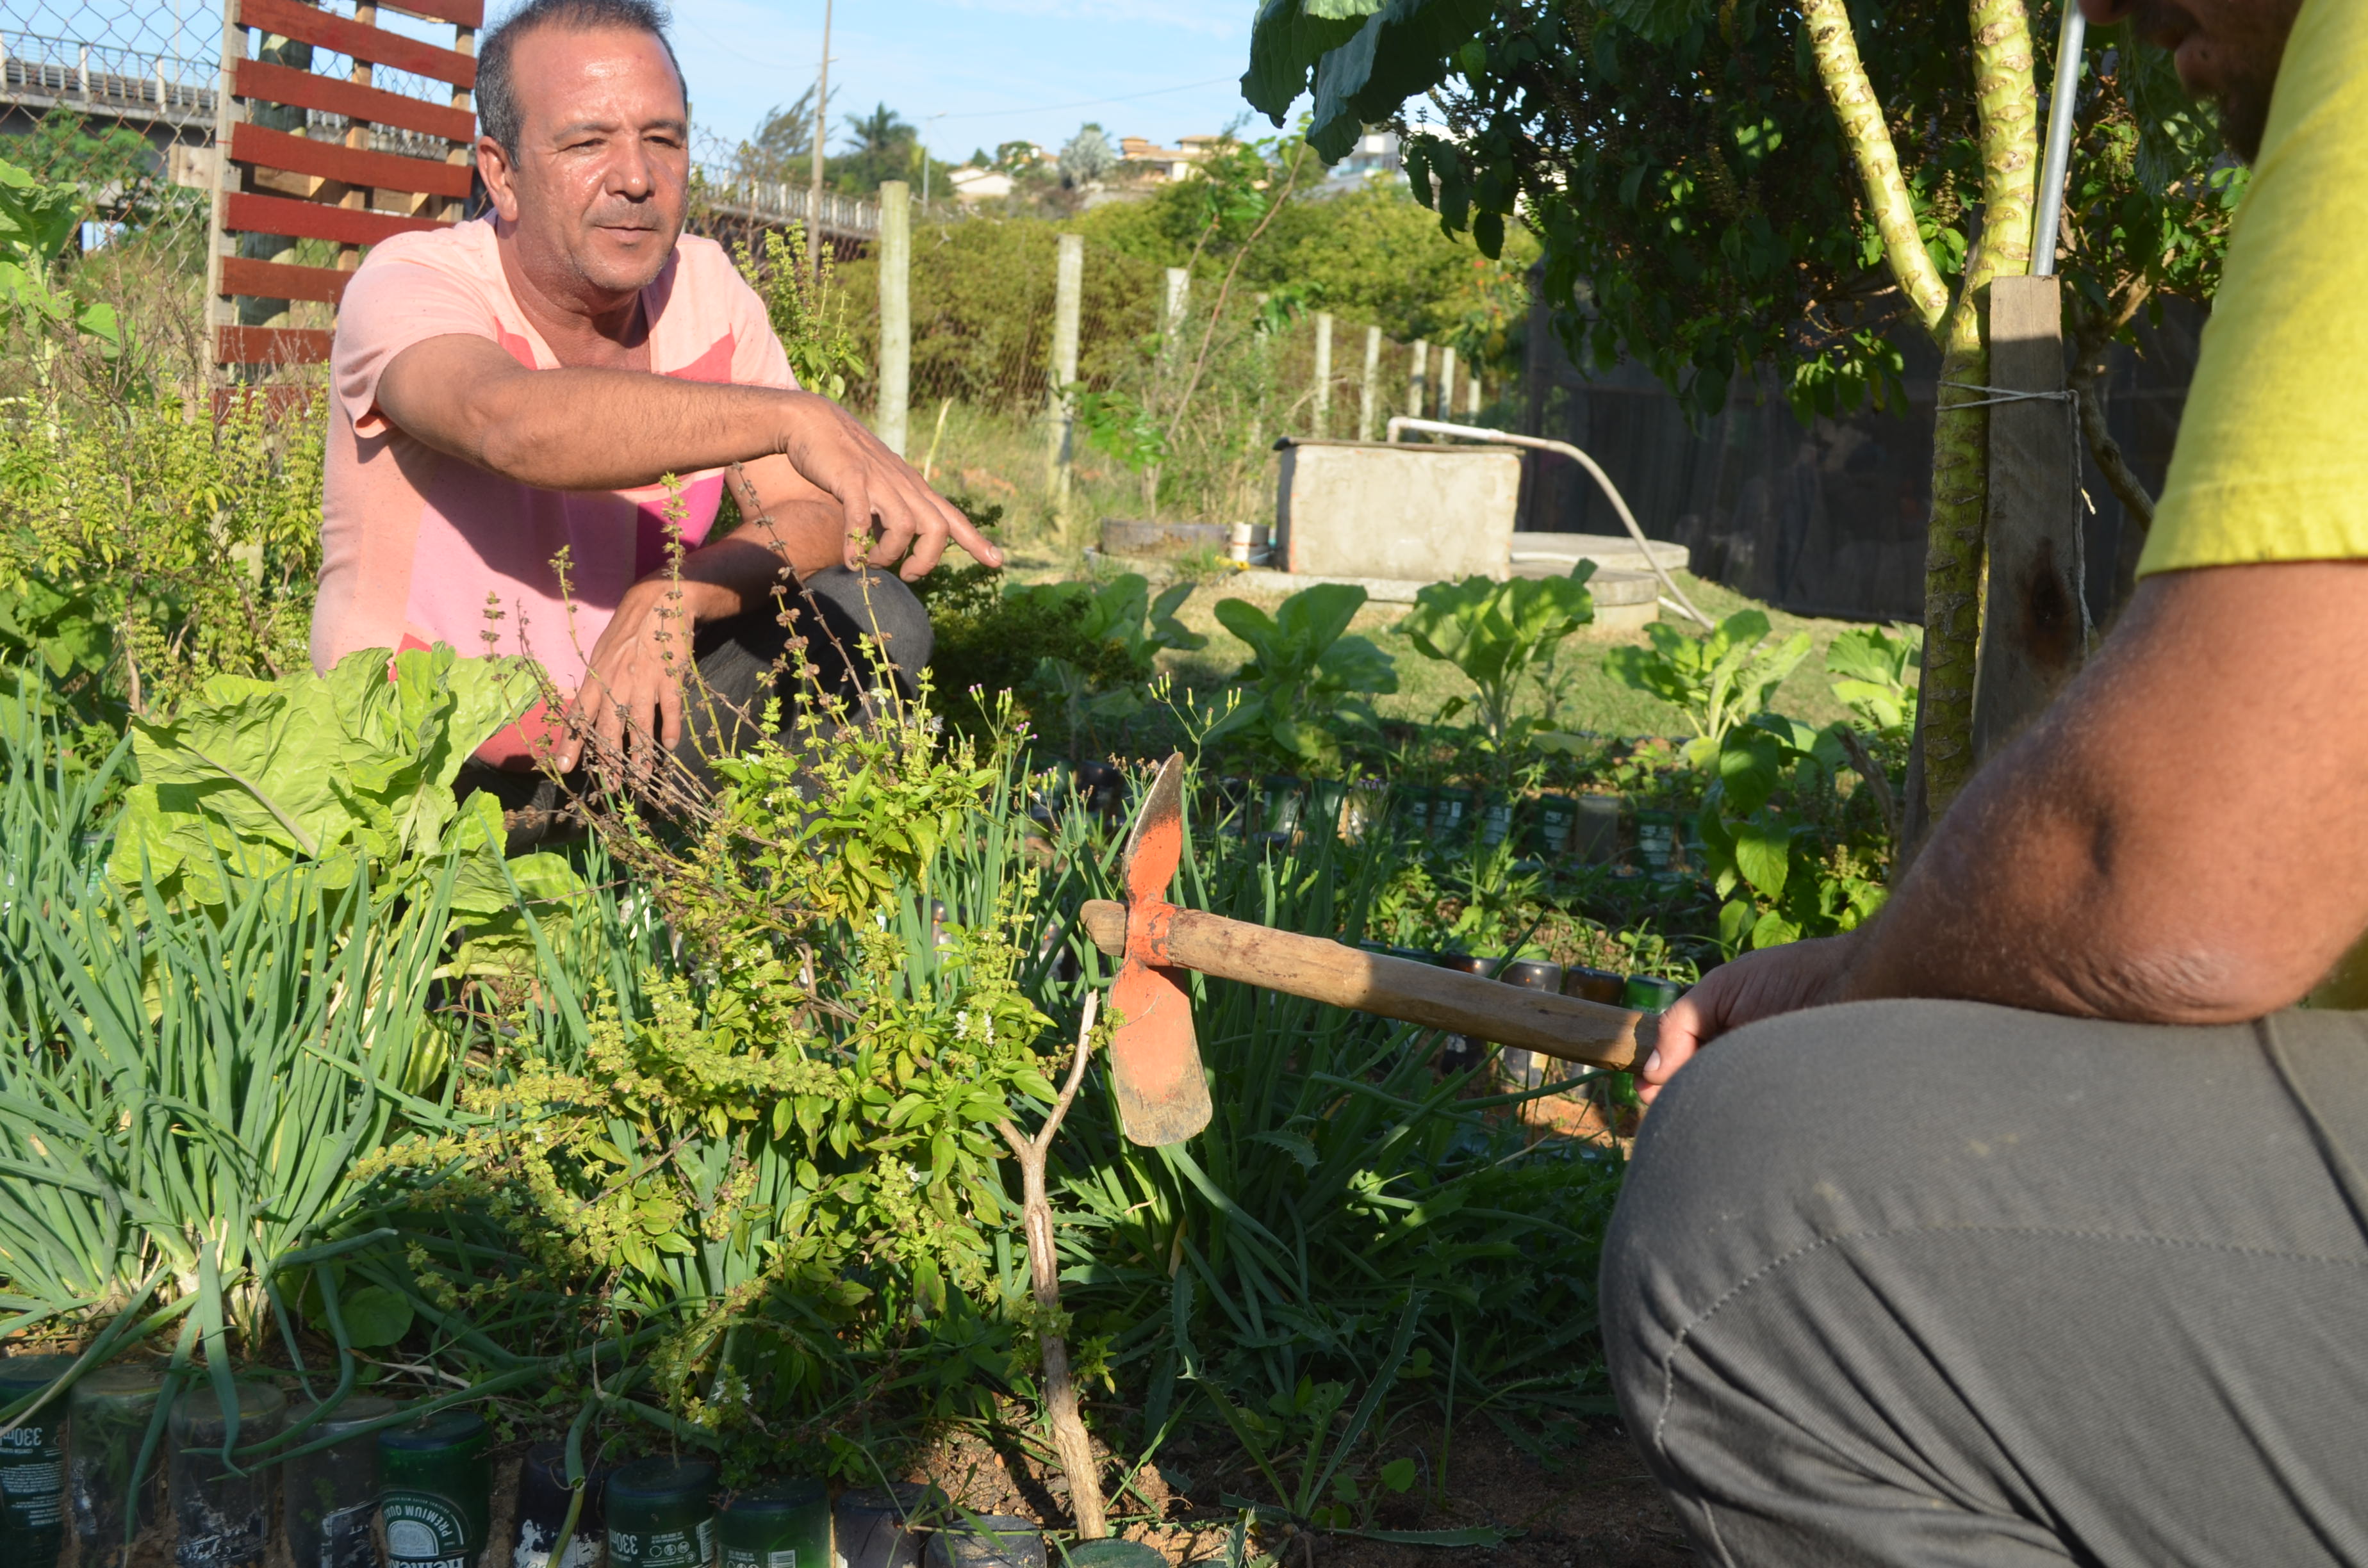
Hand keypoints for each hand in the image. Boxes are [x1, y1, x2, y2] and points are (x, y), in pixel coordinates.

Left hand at [557, 576, 724, 773]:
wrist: (659, 602)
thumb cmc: (627, 631)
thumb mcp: (602, 655)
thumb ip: (596, 685)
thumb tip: (586, 713)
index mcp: (597, 678)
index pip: (579, 716)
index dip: (571, 743)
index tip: (564, 768)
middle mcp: (616, 683)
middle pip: (610, 729)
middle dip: (609, 761)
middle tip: (611, 787)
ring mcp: (644, 681)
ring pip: (640, 726)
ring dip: (641, 757)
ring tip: (642, 780)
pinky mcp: (670, 676)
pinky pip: (670, 709)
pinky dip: (670, 729)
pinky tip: (670, 747)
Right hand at [774, 392, 1002, 578]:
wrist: (814, 422)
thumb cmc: (846, 460)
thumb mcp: (879, 487)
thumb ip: (890, 514)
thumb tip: (893, 550)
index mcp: (913, 488)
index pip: (952, 516)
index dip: (975, 540)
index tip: (997, 561)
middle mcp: (903, 484)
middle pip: (937, 527)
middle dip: (927, 559)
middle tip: (908, 575)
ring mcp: (879, 480)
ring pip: (905, 525)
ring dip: (889, 554)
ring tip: (871, 563)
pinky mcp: (851, 479)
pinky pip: (861, 518)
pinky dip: (857, 545)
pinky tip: (849, 561)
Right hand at [1638, 934, 1858, 1103]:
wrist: (1861, 987)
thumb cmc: (1794, 978)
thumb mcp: (1723, 987)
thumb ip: (1680, 1022)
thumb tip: (1652, 1072)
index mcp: (1726, 1031)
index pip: (1681, 1060)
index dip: (1660, 1075)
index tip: (1645, 1091)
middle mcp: (1745, 1061)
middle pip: (1697, 1088)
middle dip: (1673, 1098)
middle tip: (1658, 1106)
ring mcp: (1768, 1086)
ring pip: (1722, 1108)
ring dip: (1701, 1110)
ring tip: (1682, 1113)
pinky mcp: (1793, 1108)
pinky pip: (1755, 1124)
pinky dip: (1737, 1124)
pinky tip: (1723, 1121)